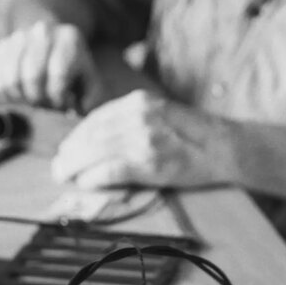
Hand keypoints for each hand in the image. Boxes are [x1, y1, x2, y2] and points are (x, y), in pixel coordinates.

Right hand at [0, 21, 96, 110]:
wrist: (51, 38)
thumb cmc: (72, 67)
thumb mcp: (88, 78)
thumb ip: (90, 97)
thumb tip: (78, 111)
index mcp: (69, 39)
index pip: (59, 74)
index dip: (57, 97)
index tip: (60, 105)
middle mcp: (43, 33)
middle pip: (32, 76)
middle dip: (38, 99)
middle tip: (44, 105)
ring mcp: (19, 37)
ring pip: (11, 79)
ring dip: (20, 98)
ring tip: (31, 100)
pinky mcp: (2, 46)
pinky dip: (5, 94)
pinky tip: (18, 95)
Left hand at [50, 90, 236, 189]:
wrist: (227, 147)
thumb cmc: (195, 134)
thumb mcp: (161, 113)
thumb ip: (132, 119)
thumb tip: (98, 138)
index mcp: (140, 101)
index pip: (97, 118)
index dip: (77, 135)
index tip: (67, 148)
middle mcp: (139, 115)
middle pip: (91, 134)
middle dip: (70, 152)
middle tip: (59, 167)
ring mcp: (144, 138)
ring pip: (95, 152)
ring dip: (75, 167)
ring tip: (64, 176)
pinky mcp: (150, 162)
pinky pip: (111, 170)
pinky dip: (94, 178)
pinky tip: (86, 183)